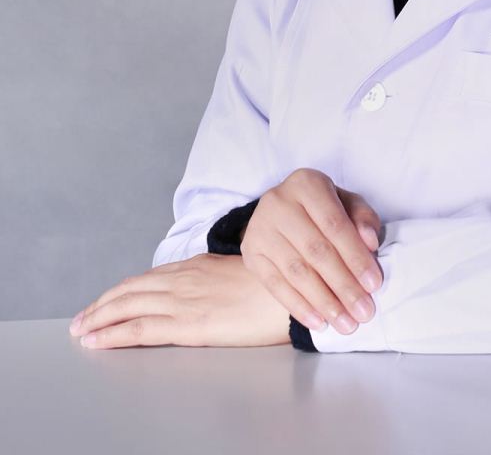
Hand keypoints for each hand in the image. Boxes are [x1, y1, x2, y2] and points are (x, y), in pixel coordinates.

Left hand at [69, 253, 290, 348]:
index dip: (123, 289)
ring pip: (128, 306)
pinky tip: (99, 340)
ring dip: (99, 318)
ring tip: (81, 330)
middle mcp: (184, 280)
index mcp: (198, 267)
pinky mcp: (187, 325)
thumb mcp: (241, 272)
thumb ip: (218, 277)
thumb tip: (209, 285)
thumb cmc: (276, 285)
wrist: (292, 294)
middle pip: (131, 290)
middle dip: (102, 305)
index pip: (149, 278)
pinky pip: (140, 328)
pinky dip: (113, 334)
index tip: (106, 300)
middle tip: (81, 319)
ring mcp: (184, 302)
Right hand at [240, 168, 383, 336]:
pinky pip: (275, 285)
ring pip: (296, 271)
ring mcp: (260, 227)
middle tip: (364, 312)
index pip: (335, 225)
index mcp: (307, 184)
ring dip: (324, 302)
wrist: (283, 211)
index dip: (356, 257)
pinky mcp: (249, 252)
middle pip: (316, 251)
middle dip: (344, 286)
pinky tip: (318, 322)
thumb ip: (363, 219)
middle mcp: (278, 202)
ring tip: (345, 323)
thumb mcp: (347, 203)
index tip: (375, 284)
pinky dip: (299, 306)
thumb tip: (370, 242)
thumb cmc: (324, 208)